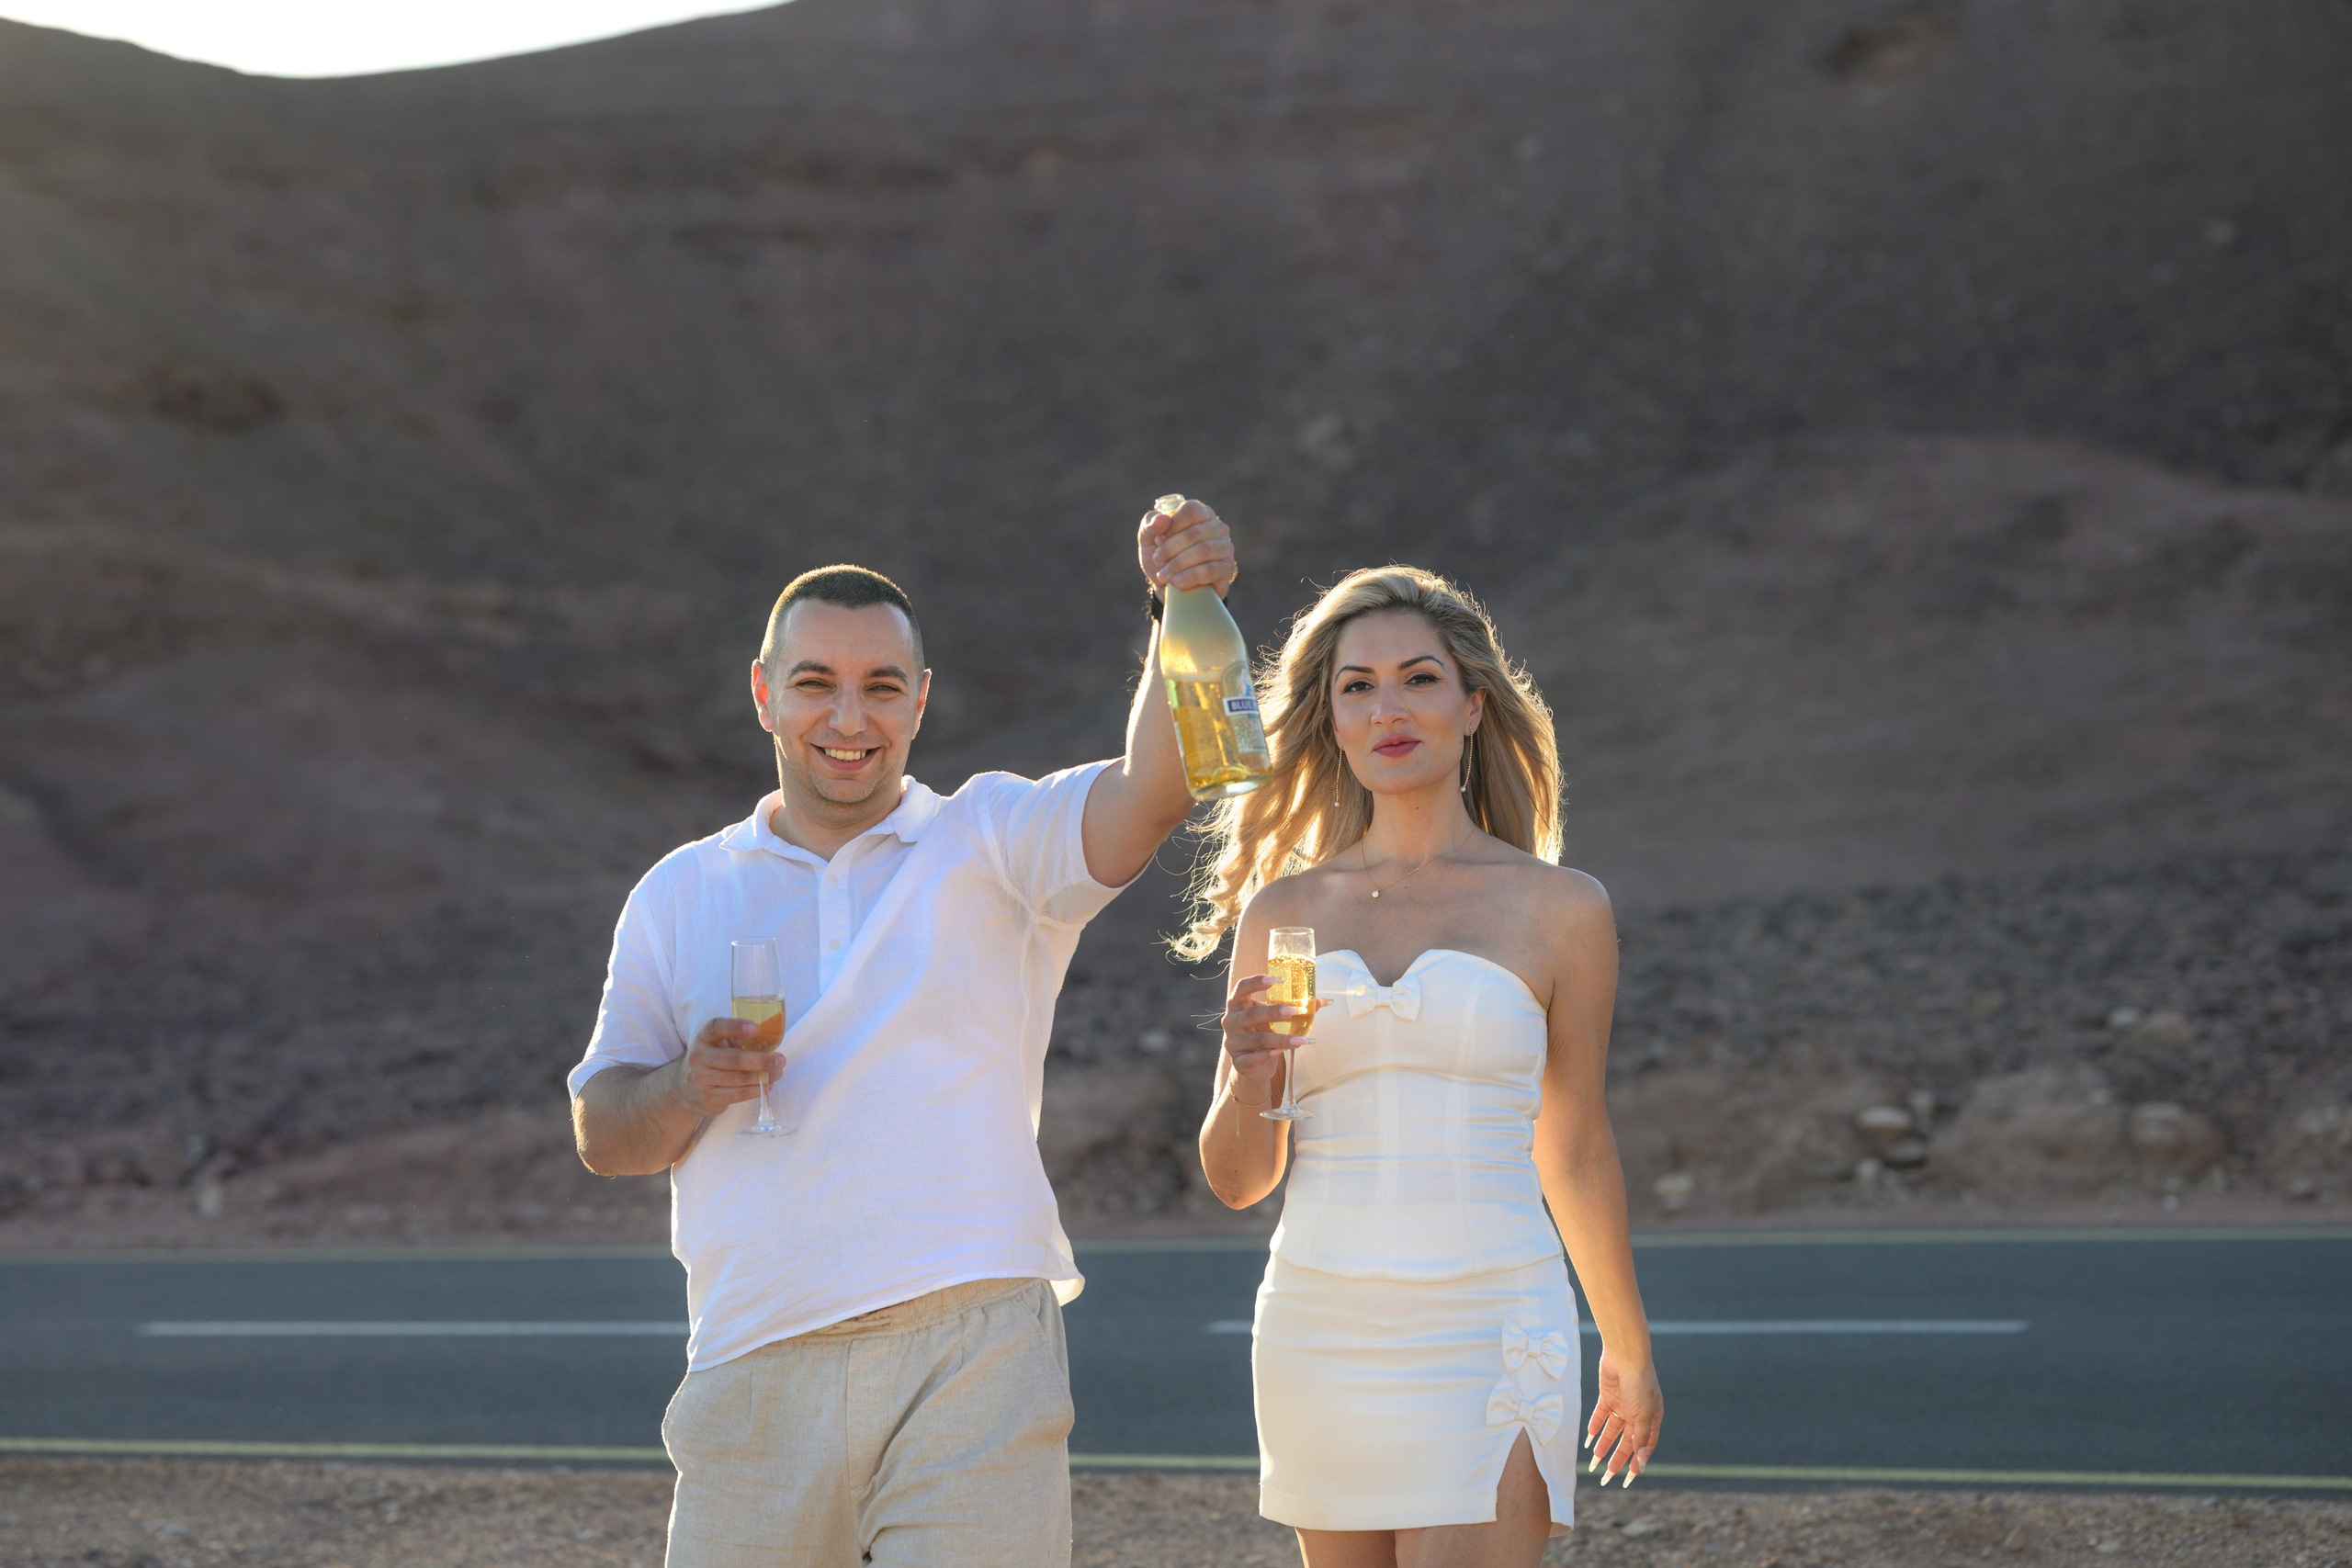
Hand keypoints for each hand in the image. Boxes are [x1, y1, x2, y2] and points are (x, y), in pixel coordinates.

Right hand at [673, 1017, 784, 1118]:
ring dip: (763, 1076)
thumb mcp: (716, 1045)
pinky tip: (767, 1086)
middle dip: (761, 1060)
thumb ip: (737, 1039)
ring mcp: (701, 1079)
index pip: (716, 1027)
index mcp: (703, 1038)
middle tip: (781, 1060)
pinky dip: (756, 1090)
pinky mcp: (708, 1098)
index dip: (736, 1026)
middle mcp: (699, 1057)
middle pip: (734, 1059)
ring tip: (778, 1073)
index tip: (755, 1028)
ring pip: (739, 1078)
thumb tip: (772, 1036)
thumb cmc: (711, 1060)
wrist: (684, 1089)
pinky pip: (738, 1094)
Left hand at [1137, 497, 1237, 598]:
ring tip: (1163, 575)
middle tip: (1157, 560)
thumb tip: (1162, 520)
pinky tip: (1176, 582)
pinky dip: (1190, 576)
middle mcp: (1217, 527)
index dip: (1172, 525)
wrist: (1169, 586)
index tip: (1157, 540)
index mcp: (1200, 513)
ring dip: (1178, 563)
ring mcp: (1225, 547)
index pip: (1191, 510)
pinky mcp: (1227, 568)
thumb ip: (1150, 524)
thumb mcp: (1148, 538)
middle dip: (1170, 548)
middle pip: (1195, 532)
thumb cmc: (1161, 556)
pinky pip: (1211, 570)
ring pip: (1204, 550)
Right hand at [1220, 974, 1315, 1097]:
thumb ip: (1294, 1008)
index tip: (1277, 979)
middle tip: (1296, 1010)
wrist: (1252, 1065)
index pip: (1242, 988)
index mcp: (1237, 1005)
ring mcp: (1232, 1042)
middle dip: (1275, 1012)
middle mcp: (1231, 1021)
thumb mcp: (1273, 1019)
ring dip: (1281, 1039)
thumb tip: (1324, 1001)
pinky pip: (1254, 1058)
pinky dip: (1269, 1054)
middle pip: (1252, 1014)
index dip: (1256, 982)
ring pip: (1258, 1039)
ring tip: (1301, 1039)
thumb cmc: (1263, 1033)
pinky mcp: (1238, 1061)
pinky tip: (1282, 1052)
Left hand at [1584, 1348, 1663, 1486]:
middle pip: (1626, 1442)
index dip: (1637, 1463)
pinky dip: (1595, 1427)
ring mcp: (1622, 1404)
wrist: (1625, 1354)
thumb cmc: (1640, 1383)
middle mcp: (1638, 1413)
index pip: (1644, 1447)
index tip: (1628, 1479)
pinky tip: (1588, 1441)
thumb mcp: (1643, 1414)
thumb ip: (1641, 1438)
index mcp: (1652, 1419)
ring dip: (1603, 1446)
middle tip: (1606, 1477)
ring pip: (1611, 1430)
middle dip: (1616, 1459)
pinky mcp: (1608, 1396)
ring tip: (1594, 1463)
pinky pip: (1600, 1415)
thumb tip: (1641, 1463)